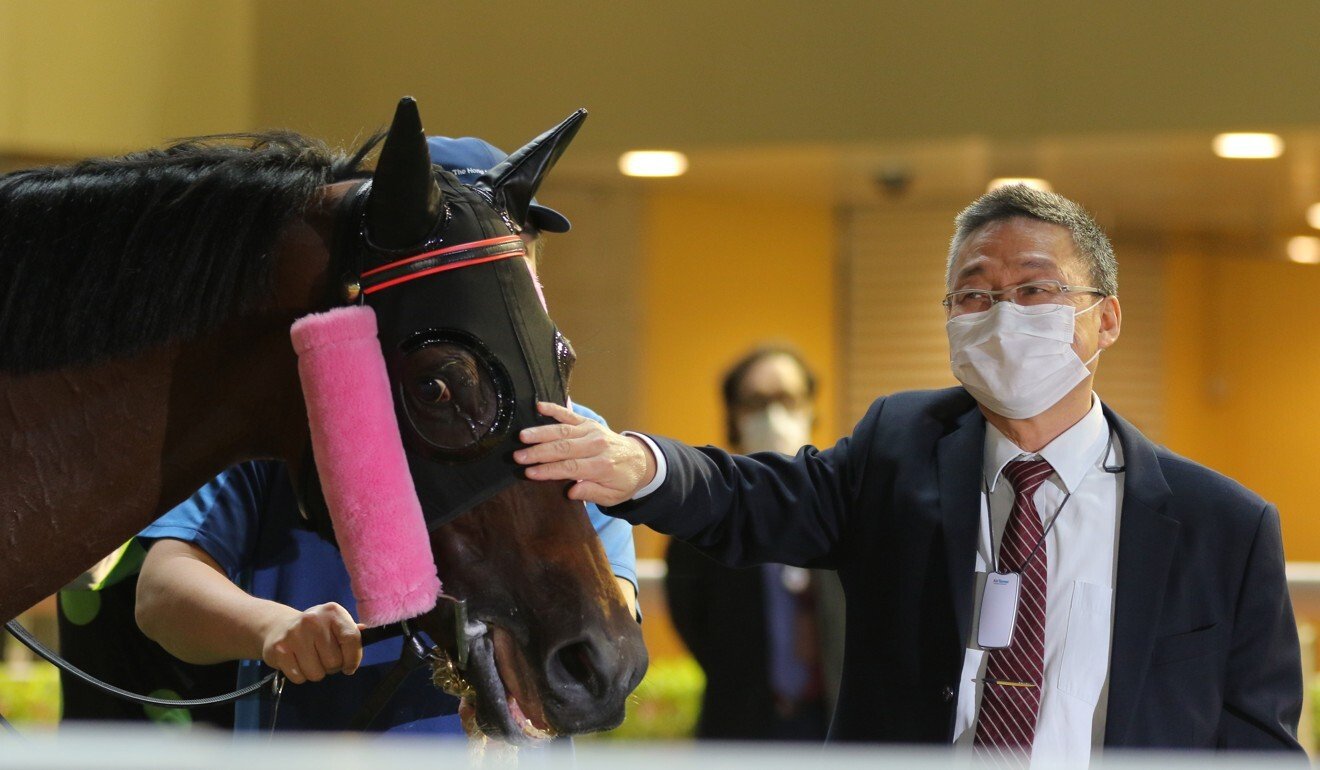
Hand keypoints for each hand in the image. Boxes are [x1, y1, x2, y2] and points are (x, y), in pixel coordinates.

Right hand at [260, 602, 364, 683]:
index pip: (352, 639)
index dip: (354, 658)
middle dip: (332, 666)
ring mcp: (295, 634)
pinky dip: (300, 675)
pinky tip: (297, 662)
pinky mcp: (280, 650)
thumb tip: (366, 632)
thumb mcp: (334, 624)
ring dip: (316, 672)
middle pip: (334, 661)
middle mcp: (313, 620)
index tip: (349, 666)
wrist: (279, 627)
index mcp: (332, 612)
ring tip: (310, 659)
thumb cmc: (314, 630)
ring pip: (316, 673)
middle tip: (323, 658)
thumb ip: (351, 631)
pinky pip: (299, 677)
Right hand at [513, 402, 656, 506]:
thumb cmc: (623, 481)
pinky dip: (554, 409)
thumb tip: (572, 490)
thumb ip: (592, 493)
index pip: (570, 467)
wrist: (641, 460)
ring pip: (563, 431)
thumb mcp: (613, 496)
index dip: (548, 470)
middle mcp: (596, 445)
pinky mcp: (588, 422)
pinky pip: (569, 414)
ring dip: (541, 433)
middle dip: (539, 452)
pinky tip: (538, 406)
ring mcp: (592, 431)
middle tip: (518, 456)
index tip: (529, 472)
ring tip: (522, 436)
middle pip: (563, 448)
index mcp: (601, 466)